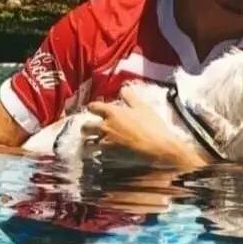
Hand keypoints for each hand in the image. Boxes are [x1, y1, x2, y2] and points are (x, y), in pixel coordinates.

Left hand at [86, 87, 208, 168]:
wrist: (157, 146)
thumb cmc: (151, 125)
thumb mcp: (142, 106)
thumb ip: (130, 96)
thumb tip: (122, 88)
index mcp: (112, 112)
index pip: (93, 107)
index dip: (93, 108)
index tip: (96, 109)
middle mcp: (105, 126)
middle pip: (85, 126)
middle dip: (87, 127)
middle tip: (91, 128)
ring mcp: (106, 141)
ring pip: (88, 143)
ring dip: (89, 142)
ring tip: (93, 142)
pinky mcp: (110, 155)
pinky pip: (98, 153)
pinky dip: (98, 152)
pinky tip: (103, 152)